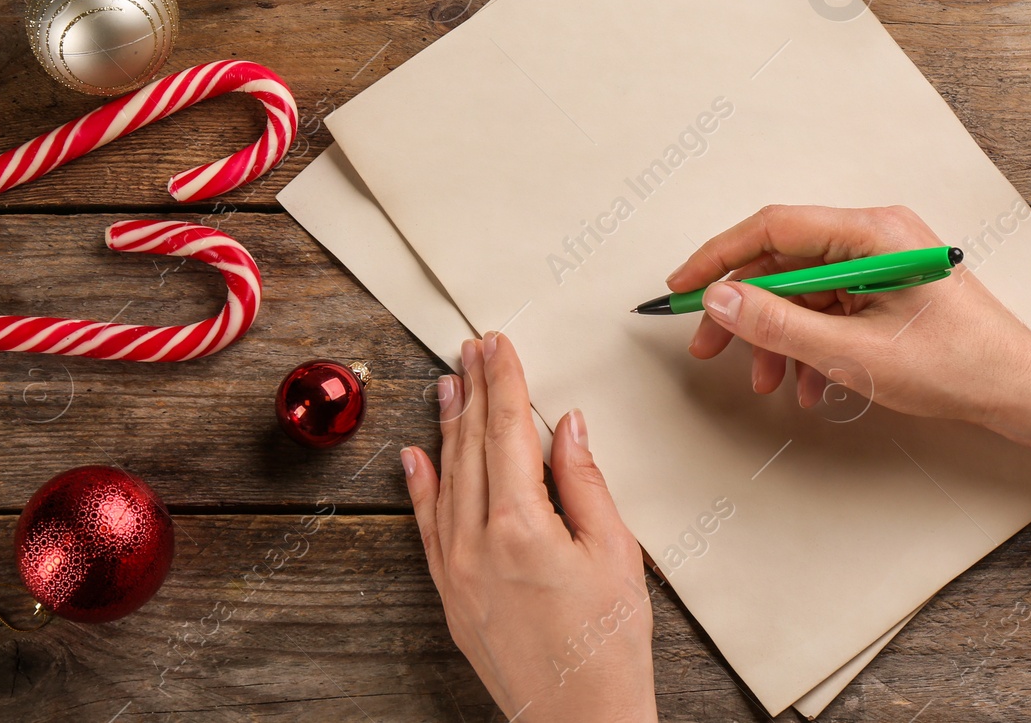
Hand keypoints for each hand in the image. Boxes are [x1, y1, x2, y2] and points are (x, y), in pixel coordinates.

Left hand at [402, 333, 657, 722]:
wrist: (579, 721)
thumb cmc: (607, 647)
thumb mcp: (614, 553)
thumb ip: (585, 483)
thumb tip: (568, 426)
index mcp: (521, 526)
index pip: (508, 431)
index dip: (504, 382)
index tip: (499, 345)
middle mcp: (476, 543)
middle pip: (472, 446)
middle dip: (473, 390)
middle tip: (472, 348)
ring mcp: (455, 570)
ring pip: (445, 479)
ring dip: (446, 426)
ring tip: (447, 383)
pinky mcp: (449, 595)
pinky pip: (427, 526)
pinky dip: (420, 486)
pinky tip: (415, 456)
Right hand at [670, 205, 1030, 425]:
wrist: (1017, 389)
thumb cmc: (957, 365)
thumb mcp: (854, 353)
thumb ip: (781, 325)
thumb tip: (722, 301)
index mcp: (873, 232)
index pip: (774, 228)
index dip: (720, 257)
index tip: (683, 287)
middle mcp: (876, 235)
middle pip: (784, 260)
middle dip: (744, 309)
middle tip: (708, 346)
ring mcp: (881, 261)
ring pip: (803, 290)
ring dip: (777, 336)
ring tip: (765, 381)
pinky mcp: (886, 288)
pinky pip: (829, 307)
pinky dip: (809, 343)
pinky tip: (805, 383)